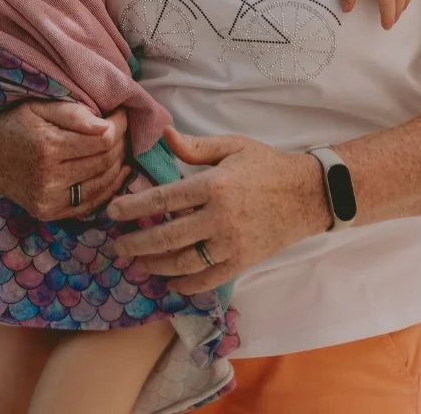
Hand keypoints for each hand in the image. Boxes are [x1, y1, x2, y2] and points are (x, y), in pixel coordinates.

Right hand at [0, 101, 128, 219]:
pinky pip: (89, 205)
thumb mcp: (37, 106)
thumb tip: (106, 123)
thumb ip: (72, 113)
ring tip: (124, 149)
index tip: (122, 112)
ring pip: (102, 185)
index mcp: (47, 147)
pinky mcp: (48, 213)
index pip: (103, 138)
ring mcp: (48, 200)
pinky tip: (116, 174)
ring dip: (119, 166)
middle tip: (126, 129)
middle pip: (105, 162)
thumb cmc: (12, 120)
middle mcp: (48, 178)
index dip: (120, 124)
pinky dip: (108, 190)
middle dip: (122, 143)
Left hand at [106, 129, 330, 293]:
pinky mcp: (242, 262)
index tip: (113, 213)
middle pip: (168, 237)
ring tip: (137, 262)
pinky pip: (208, 279)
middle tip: (116, 246)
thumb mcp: (232, 146)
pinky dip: (186, 284)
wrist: (308, 194)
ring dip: (156, 265)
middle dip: (137, 243)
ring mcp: (231, 245)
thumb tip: (163, 135)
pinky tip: (170, 282)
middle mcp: (219, 218)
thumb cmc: (267, 165)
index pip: (164, 199)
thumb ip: (195, 146)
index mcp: (213, 185)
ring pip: (184, 262)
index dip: (134, 208)